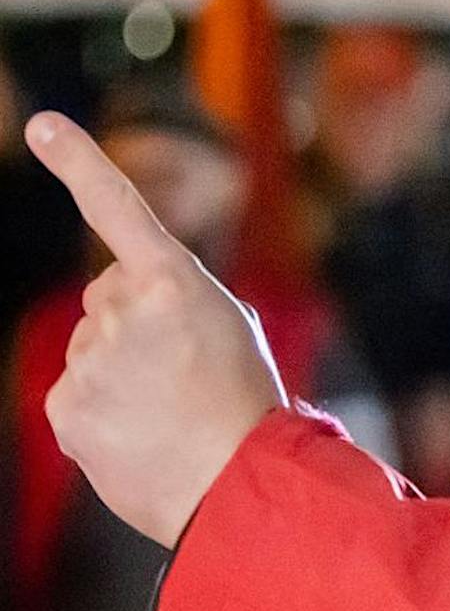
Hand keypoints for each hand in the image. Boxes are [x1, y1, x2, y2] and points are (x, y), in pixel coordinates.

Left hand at [26, 112, 287, 547]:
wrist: (238, 485)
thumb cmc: (245, 403)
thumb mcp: (226, 327)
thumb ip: (167, 299)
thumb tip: (109, 305)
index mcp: (174, 282)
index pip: (120, 209)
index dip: (80, 163)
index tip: (43, 125)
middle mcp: (122, 312)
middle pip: (107, 297)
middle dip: (134, 323)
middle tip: (184, 370)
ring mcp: (88, 361)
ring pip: (91, 347)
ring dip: (121, 371)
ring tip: (168, 410)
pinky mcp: (64, 408)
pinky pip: (73, 391)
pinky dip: (101, 409)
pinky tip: (139, 432)